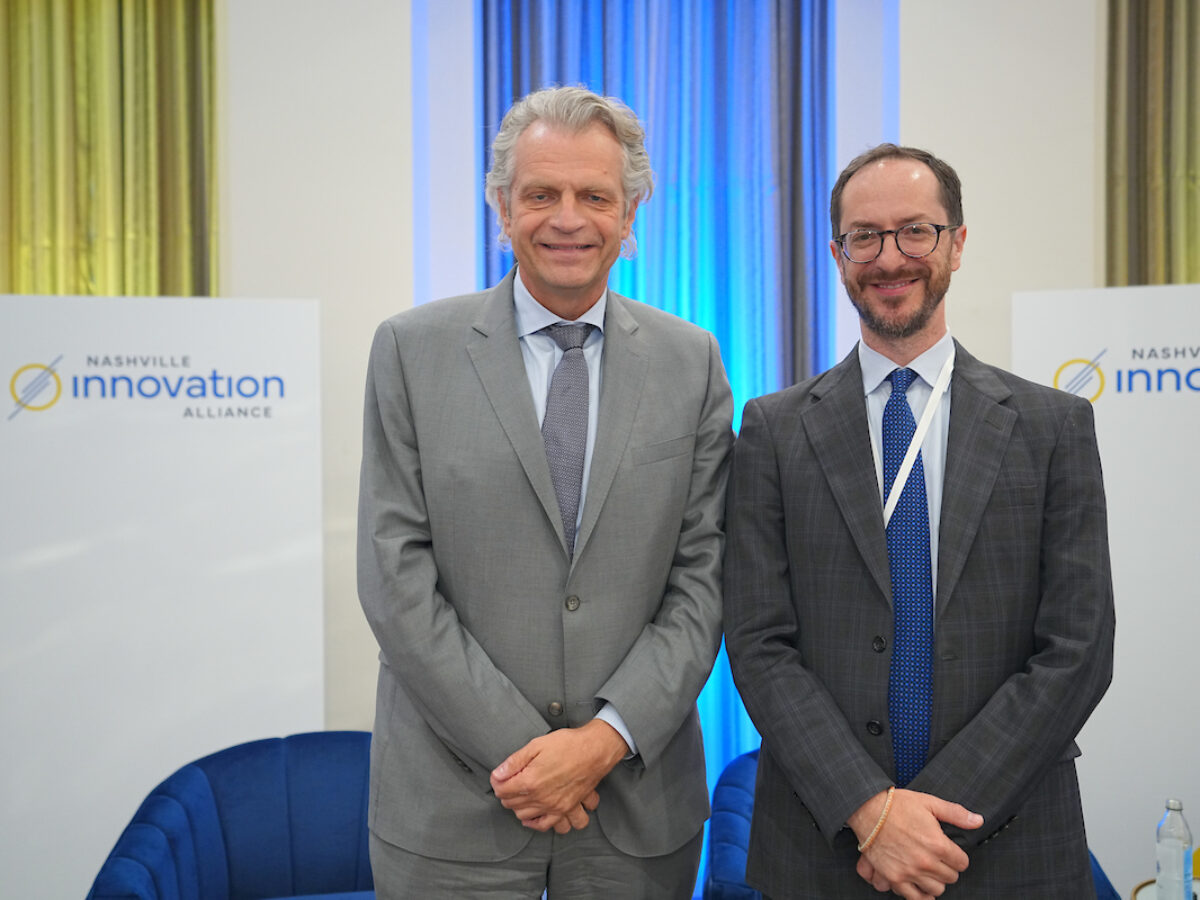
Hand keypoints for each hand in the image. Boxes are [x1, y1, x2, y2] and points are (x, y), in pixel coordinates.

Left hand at [490, 719, 626, 831]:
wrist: (595, 750)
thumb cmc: (568, 744)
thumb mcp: (537, 745)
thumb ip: (514, 761)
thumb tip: (497, 774)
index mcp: (530, 781)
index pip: (502, 790)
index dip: (497, 782)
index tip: (499, 777)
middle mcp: (541, 799)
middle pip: (512, 805)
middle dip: (507, 794)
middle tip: (509, 783)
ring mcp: (555, 806)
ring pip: (527, 818)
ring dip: (521, 809)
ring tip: (523, 798)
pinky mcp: (568, 809)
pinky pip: (553, 827)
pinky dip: (542, 824)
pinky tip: (538, 814)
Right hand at [848, 789, 982, 898]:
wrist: (867, 810)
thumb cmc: (897, 805)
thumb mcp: (929, 803)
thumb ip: (956, 813)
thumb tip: (977, 821)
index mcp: (937, 844)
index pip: (962, 863)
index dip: (957, 856)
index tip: (950, 852)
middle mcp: (925, 862)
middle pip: (951, 878)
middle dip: (947, 868)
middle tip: (938, 858)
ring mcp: (909, 872)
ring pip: (936, 890)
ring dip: (935, 881)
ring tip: (928, 870)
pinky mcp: (894, 878)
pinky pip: (914, 898)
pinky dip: (920, 895)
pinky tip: (920, 886)